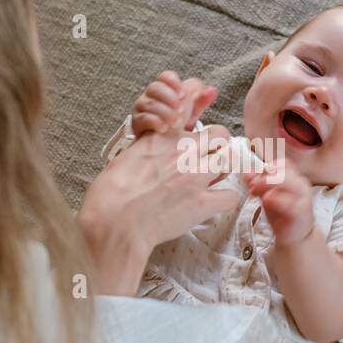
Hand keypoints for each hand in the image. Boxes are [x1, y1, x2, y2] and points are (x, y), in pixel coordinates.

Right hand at [79, 123, 238, 293]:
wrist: (114, 222)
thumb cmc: (111, 195)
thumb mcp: (127, 158)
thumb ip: (147, 150)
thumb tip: (151, 152)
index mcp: (163, 138)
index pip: (193, 120)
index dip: (198, 133)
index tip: (196, 143)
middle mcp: (184, 152)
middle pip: (221, 136)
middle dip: (219, 147)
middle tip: (210, 162)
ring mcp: (196, 176)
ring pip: (230, 160)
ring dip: (223, 171)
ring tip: (212, 182)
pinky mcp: (202, 202)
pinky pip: (231, 196)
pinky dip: (226, 200)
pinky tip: (214, 204)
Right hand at [131, 70, 217, 136]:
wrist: (162, 151)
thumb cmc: (176, 130)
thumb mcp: (190, 116)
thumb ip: (199, 103)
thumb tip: (212, 90)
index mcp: (164, 92)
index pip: (165, 77)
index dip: (173, 82)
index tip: (183, 94)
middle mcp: (151, 98)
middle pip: (154, 87)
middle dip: (168, 96)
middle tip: (181, 110)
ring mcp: (142, 111)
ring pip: (146, 102)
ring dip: (163, 111)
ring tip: (175, 123)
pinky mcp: (136, 125)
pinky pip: (141, 118)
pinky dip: (154, 122)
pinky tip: (164, 128)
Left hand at [246, 157, 314, 245]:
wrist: (294, 237)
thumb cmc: (281, 215)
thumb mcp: (267, 196)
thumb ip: (258, 184)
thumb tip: (246, 172)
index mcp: (294, 178)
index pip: (282, 164)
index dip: (266, 167)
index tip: (252, 177)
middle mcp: (300, 185)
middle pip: (283, 170)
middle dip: (263, 176)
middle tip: (251, 185)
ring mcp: (302, 198)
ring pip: (287, 181)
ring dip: (267, 183)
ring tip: (255, 192)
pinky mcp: (300, 212)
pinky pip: (289, 202)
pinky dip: (275, 199)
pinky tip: (265, 200)